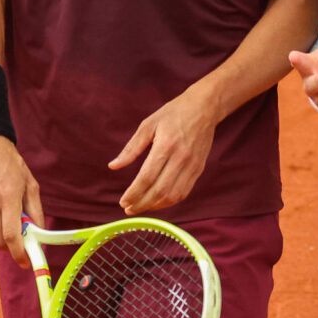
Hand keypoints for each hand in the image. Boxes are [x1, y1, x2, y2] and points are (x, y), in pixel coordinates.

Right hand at [0, 136, 43, 267]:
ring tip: (6, 221)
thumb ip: (35, 212)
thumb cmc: (12, 166)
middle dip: (9, 247)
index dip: (19, 253)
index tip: (26, 262)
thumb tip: (39, 235)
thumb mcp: (30, 185)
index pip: (11, 235)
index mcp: (8, 196)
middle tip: (18, 242)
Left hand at [110, 86, 218, 215]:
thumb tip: (113, 166)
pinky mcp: (199, 169)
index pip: (147, 177)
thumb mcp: (148, 124)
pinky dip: (169, 202)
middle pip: (159, 190)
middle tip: (128, 209)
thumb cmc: (174, 113)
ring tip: (141, 207)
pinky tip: (157, 202)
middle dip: (141, 204)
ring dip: (155, 206)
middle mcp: (181, 157)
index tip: (123, 201)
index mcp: (166, 145)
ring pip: (173, 195)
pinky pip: (184, 192)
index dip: (134, 193)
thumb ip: (131, 148)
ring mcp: (192, 165)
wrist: (204, 108)